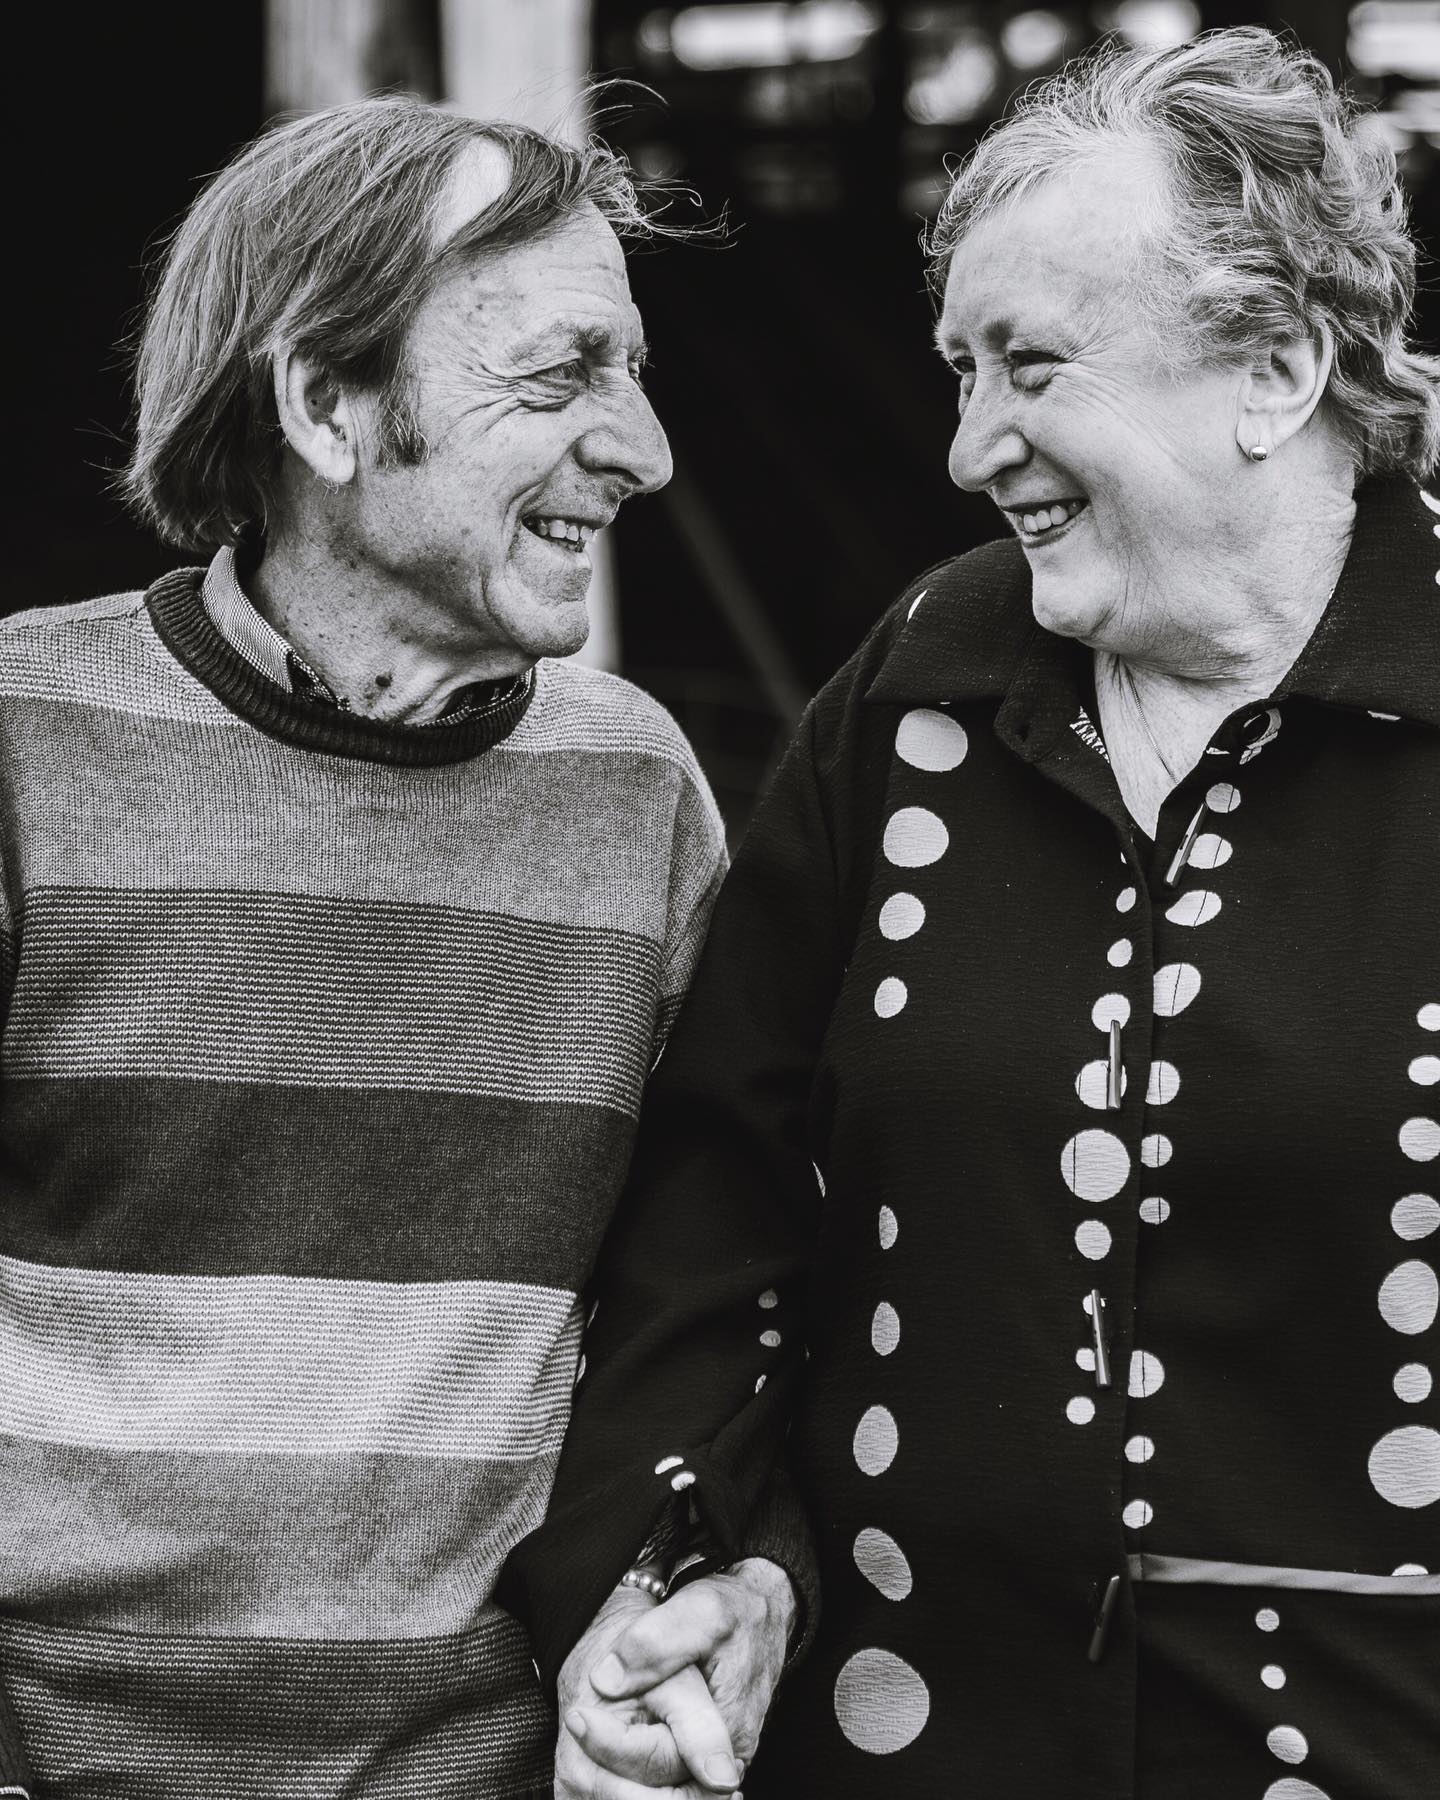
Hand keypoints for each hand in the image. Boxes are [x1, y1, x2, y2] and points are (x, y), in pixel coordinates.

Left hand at [556, 1584, 736, 1798]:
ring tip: (582, 1749)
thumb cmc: (733, 1611)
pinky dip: (629, 1778)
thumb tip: (605, 1682)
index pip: (658, 1765)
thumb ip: (655, 1645)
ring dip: (616, 1783)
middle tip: (574, 1733)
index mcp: (726, 1733)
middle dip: (608, 1779)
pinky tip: (604, 1756)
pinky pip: (662, 1788)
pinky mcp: (700, 1761)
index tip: (577, 1717)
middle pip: (656, 1797)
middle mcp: (723, 1764)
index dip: (610, 1747)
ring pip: (657, 1797)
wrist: (759, 1611)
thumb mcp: (699, 1611)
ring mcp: (711, 1766)